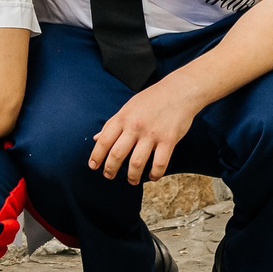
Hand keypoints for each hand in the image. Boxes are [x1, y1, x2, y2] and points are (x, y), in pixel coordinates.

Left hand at [88, 77, 202, 183]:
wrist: (180, 91)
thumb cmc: (152, 99)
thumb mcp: (128, 107)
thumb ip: (112, 123)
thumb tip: (96, 138)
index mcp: (123, 117)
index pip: (104, 141)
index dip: (96, 156)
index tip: (93, 167)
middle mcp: (135, 126)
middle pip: (117, 154)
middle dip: (110, 169)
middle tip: (109, 176)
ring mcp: (152, 134)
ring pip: (136, 163)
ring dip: (132, 176)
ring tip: (132, 181)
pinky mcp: (169, 140)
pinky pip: (159, 164)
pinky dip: (154, 174)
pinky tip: (152, 176)